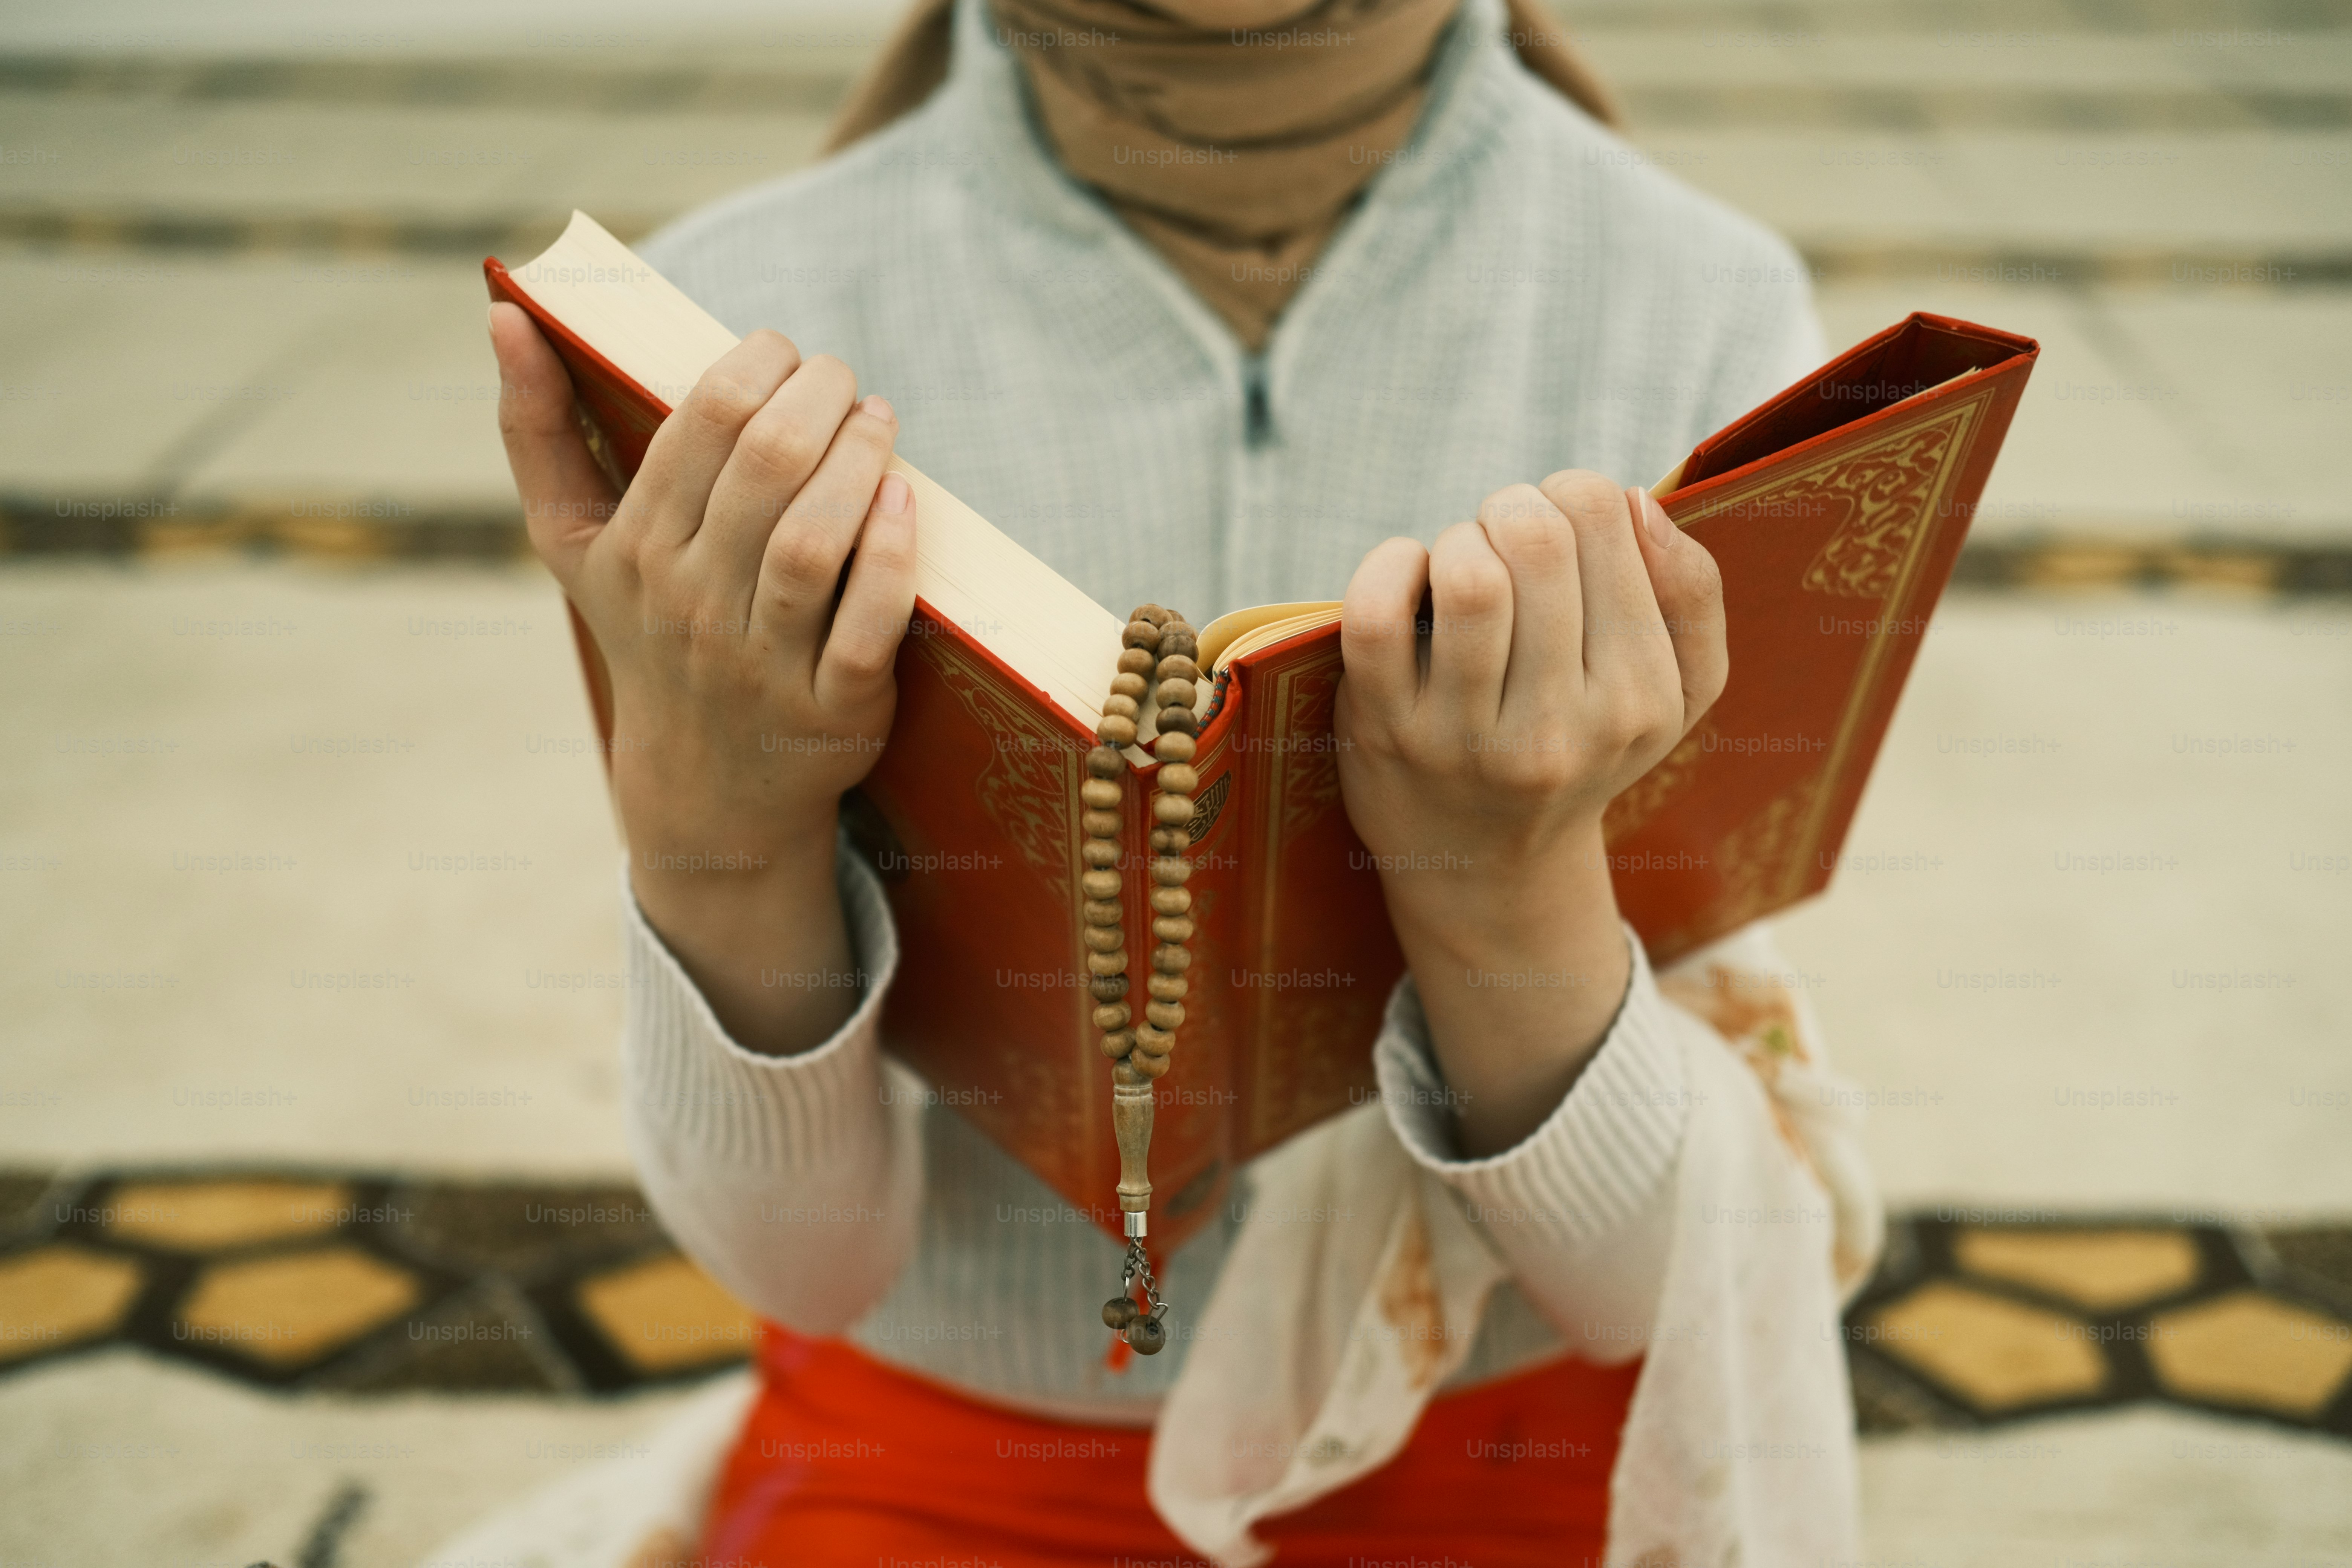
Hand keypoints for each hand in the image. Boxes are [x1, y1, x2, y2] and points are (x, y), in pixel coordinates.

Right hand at [490, 305, 917, 1051]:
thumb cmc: (645, 632)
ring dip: (861, 461)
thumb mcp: (573, 544)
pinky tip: (905, 499)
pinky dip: (895, 554)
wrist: (703, 786)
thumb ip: (537, 429)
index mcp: (636, 549)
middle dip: (819, 396)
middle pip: (767, 465)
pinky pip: (869, 622)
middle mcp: (694, 602)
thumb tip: (504, 313)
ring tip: (879, 422)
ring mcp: (763, 660)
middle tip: (842, 379)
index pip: (706, 418)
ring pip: (817, 539)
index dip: (760, 363)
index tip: (785, 355)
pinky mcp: (833, 707)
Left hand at [1334, 472, 1726, 1153]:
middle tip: (1505, 544)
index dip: (1574, 497)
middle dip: (1511, 509)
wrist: (1488, 868)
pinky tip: (1409, 581)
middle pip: (1535, 537)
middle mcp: (1560, 727)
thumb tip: (1634, 502)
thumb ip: (1690, 591)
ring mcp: (1466, 736)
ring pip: (1466, 575)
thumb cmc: (1584, 748)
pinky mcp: (1386, 730)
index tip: (1565, 537)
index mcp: (1640, 699)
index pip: (1606, 517)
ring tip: (1461, 570)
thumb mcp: (1676, 693)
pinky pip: (1377, 612)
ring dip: (1457, 541)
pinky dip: (1388, 568)